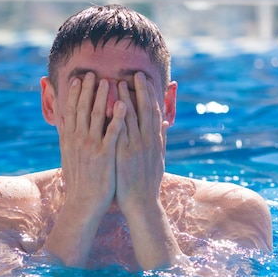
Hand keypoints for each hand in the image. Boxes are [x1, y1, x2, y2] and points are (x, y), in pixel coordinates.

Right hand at [59, 72, 125, 216]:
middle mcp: (78, 140)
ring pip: (96, 116)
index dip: (75, 94)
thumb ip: (68, 139)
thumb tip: (64, 124)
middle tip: (93, 73)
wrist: (84, 203)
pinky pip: (112, 132)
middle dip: (88, 90)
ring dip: (101, 97)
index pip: (71, 111)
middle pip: (82, 109)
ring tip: (108, 81)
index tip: (79, 79)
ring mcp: (91, 147)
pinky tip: (123, 104)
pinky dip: (117, 117)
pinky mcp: (105, 155)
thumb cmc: (81, 181)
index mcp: (70, 140)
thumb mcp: (70, 157)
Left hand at [114, 72, 166, 210]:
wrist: (142, 203)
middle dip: (140, 90)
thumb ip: (161, 139)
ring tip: (119, 81)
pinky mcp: (123, 154)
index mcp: (155, 141)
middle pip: (144, 110)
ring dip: (125, 98)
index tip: (146, 80)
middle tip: (136, 73)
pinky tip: (112, 104)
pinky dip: (116, 116)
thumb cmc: (147, 183)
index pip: (153, 112)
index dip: (150, 95)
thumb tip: (166, 123)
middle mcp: (147, 141)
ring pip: (131, 117)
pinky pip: (119, 131)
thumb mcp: (158, 159)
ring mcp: (135, 146)